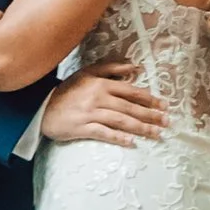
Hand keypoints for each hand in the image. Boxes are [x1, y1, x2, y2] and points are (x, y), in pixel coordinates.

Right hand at [39, 70, 164, 148]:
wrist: (42, 106)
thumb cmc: (68, 90)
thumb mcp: (88, 72)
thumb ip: (112, 68)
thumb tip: (135, 67)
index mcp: (101, 84)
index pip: (131, 91)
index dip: (149, 98)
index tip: (164, 105)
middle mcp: (98, 98)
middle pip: (130, 108)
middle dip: (151, 115)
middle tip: (167, 122)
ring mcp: (90, 113)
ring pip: (121, 120)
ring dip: (141, 128)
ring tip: (156, 134)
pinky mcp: (82, 128)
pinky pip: (103, 133)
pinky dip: (118, 138)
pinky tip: (131, 143)